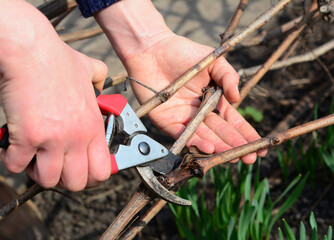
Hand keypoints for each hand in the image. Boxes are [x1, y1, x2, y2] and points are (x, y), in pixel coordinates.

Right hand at [0, 1, 109, 190]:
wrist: (31, 50)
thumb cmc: (57, 59)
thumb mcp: (89, 71)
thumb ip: (99, 80)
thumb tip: (100, 83)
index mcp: (93, 126)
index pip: (102, 171)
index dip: (90, 177)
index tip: (79, 171)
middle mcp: (77, 136)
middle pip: (76, 183)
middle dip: (63, 179)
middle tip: (54, 166)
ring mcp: (53, 139)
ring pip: (48, 180)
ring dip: (37, 172)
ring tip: (33, 156)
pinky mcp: (27, 136)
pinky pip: (17, 166)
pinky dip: (13, 160)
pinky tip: (13, 146)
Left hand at [123, 35, 265, 163]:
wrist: (153, 49)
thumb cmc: (183, 52)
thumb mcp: (214, 61)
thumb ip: (229, 77)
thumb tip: (238, 99)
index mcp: (213, 100)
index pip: (232, 121)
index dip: (246, 134)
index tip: (260, 147)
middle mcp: (199, 113)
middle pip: (220, 132)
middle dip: (236, 145)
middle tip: (251, 159)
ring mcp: (184, 118)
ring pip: (204, 136)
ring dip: (219, 147)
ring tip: (233, 156)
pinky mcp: (167, 121)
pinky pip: (183, 134)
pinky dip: (196, 141)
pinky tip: (211, 147)